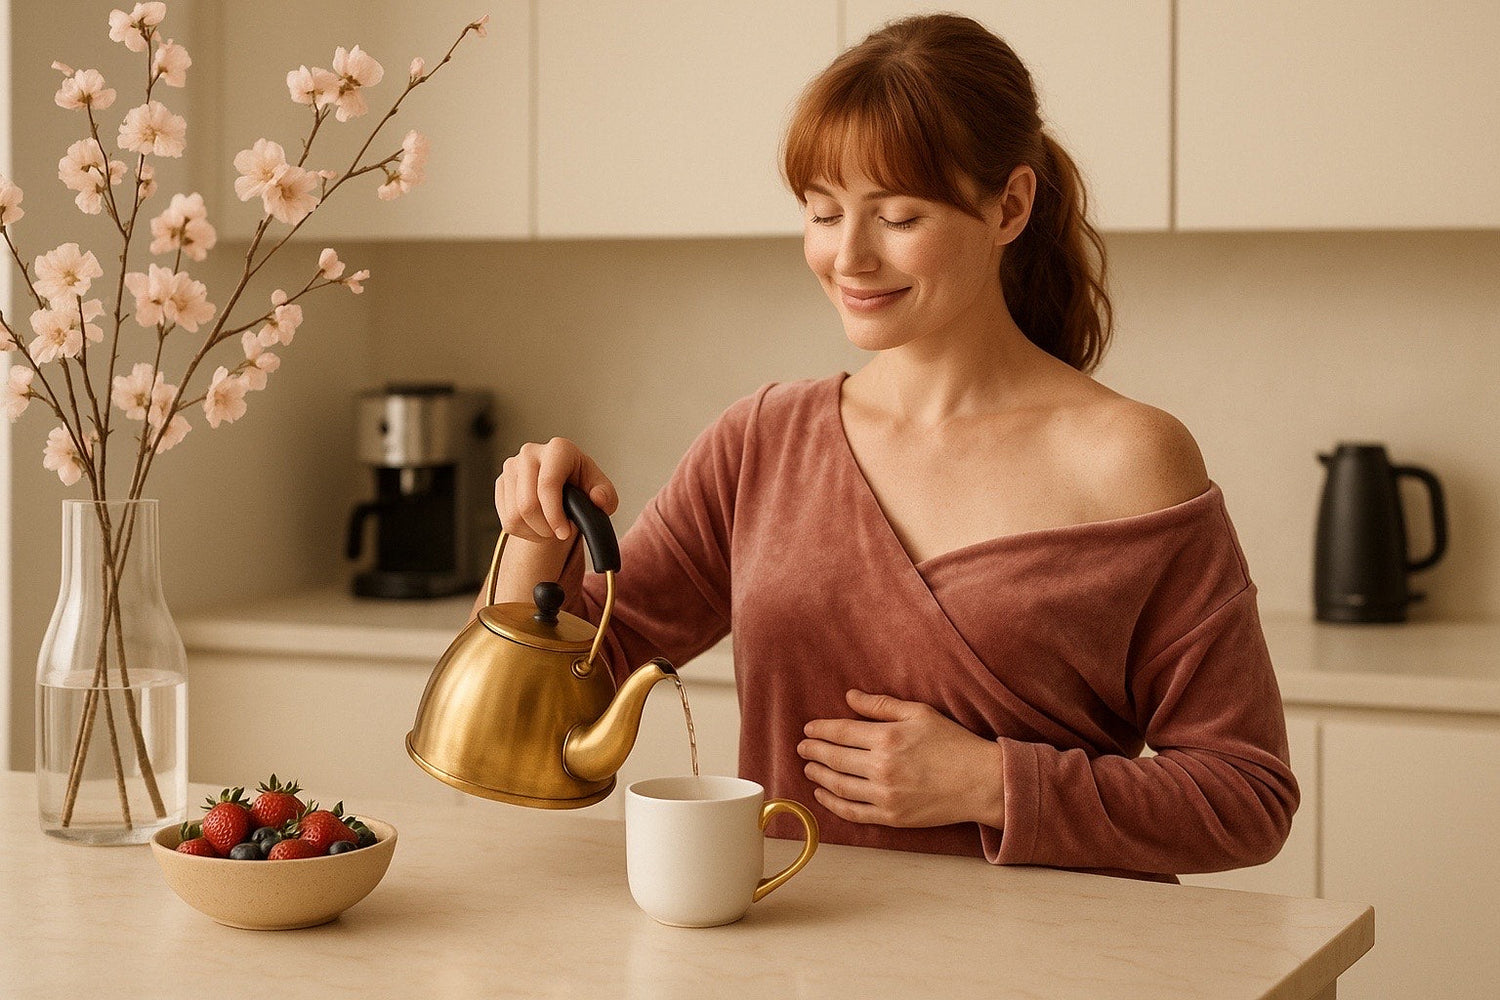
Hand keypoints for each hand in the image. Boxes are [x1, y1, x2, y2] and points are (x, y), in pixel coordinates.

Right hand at [495, 437, 617, 542]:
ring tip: (551, 529)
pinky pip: (506, 520)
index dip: (554, 515)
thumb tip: (598, 499)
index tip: (564, 533)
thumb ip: (606, 496)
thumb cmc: (582, 485)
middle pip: (527, 504)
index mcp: (559, 449)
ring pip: (515, 515)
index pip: (547, 485)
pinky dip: (523, 532)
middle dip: (545, 528)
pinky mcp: (501, 482)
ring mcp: (512, 466)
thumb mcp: (601, 490)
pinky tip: (538, 526)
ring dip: (535, 532)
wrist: (563, 486)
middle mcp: (530, 452)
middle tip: (560, 533)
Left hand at [799, 690, 1005, 829]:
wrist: (980, 782)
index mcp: (887, 738)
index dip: (820, 729)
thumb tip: (849, 696)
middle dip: (813, 751)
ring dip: (818, 776)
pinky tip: (822, 795)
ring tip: (809, 768)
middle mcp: (881, 768)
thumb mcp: (919, 713)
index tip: (808, 728)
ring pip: (838, 786)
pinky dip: (832, 803)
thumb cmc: (953, 743)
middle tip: (802, 747)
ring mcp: (885, 796)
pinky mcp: (891, 817)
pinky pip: (852, 812)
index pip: (841, 732)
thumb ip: (881, 705)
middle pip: (834, 758)